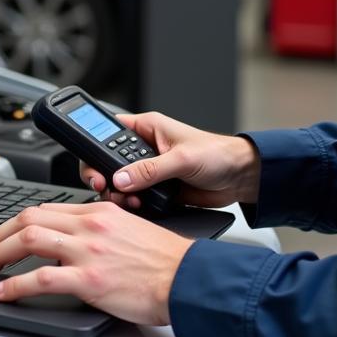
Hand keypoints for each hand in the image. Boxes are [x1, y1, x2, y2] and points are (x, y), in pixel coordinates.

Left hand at [0, 201, 192, 325]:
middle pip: (26, 220)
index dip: (11, 225)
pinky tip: (3, 292)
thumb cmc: (165, 261)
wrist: (188, 279)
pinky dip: (15, 285)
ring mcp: (87, 251)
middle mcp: (88, 226)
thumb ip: (96, 230)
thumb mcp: (128, 230)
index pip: (42, 210)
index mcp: (97, 211)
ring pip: (27, 241)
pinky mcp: (90, 280)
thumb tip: (68, 242)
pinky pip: (41, 278)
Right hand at [80, 112, 260, 210]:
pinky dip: (133, 206)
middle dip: (105, 177)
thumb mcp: (181, 159)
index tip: (95, 168)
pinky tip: (139, 208)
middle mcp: (145, 148)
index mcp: (147, 129)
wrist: (240, 178)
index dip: (95, 148)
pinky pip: (136, 199)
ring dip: (120, 195)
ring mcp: (150, 171)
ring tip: (129, 201)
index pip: (109, 133)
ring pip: (120, 184)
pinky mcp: (158, 190)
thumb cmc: (217, 153)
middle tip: (106, 188)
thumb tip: (121, 178)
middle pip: (109, 162)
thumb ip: (149, 169)